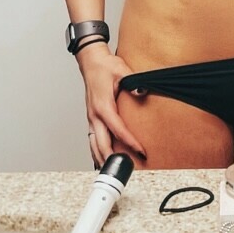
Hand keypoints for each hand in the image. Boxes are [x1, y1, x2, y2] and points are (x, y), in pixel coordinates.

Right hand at [76, 42, 146, 163]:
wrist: (91, 61)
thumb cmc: (105, 67)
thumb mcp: (122, 71)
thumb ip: (133, 82)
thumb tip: (142, 91)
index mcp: (103, 106)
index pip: (118, 130)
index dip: (130, 142)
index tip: (141, 152)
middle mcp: (94, 115)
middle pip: (102, 144)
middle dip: (114, 158)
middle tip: (127, 169)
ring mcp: (91, 118)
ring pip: (94, 145)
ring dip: (102, 158)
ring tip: (113, 171)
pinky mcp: (91, 118)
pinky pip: (92, 139)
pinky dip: (96, 151)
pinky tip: (102, 159)